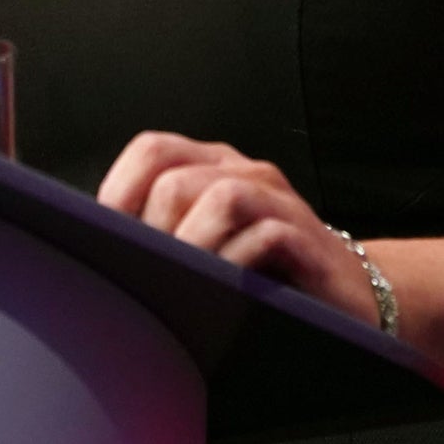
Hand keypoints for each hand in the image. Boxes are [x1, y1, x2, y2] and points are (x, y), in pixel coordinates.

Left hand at [97, 130, 382, 329]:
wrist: (351, 293)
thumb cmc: (262, 270)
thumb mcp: (206, 243)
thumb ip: (162, 232)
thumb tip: (92, 246)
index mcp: (212, 165)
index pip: (152, 150)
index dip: (119, 190)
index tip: (103, 239)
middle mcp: (244, 172)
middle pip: (176, 179)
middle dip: (153, 231)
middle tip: (147, 274)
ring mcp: (280, 202)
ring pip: (222, 198)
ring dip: (192, 246)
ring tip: (181, 283)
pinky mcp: (310, 240)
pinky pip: (268, 235)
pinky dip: (238, 262)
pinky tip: (228, 290)